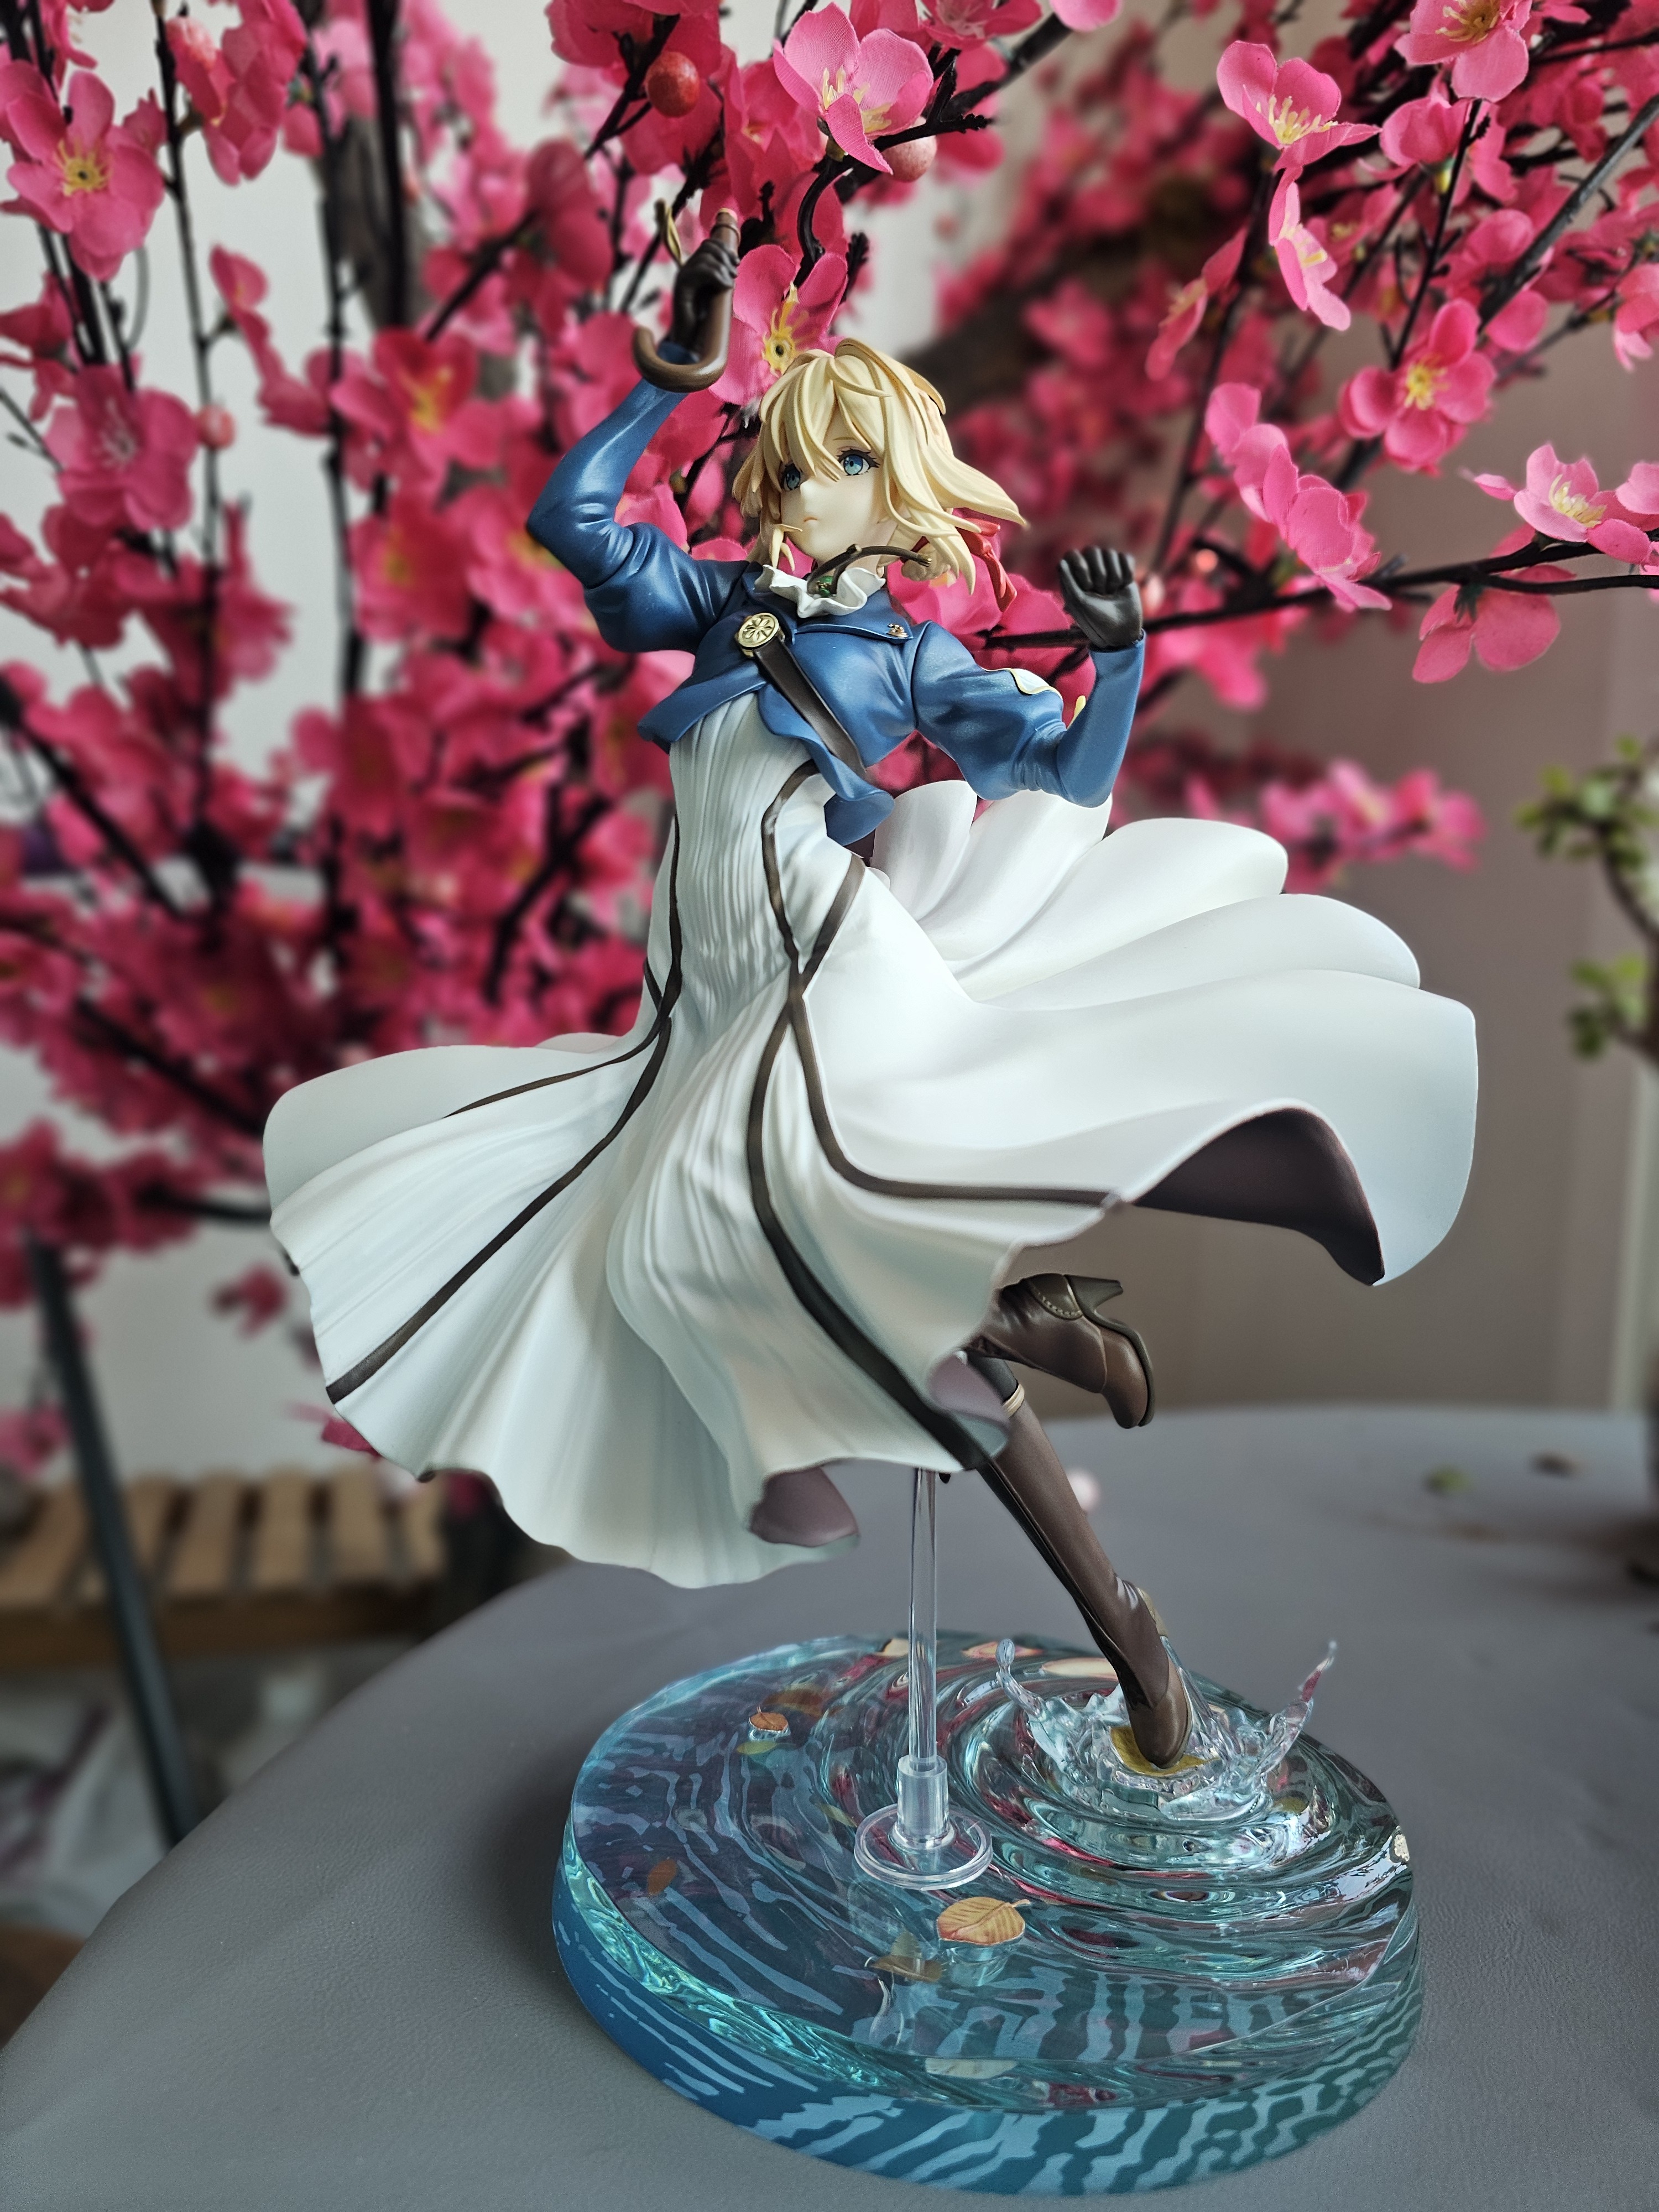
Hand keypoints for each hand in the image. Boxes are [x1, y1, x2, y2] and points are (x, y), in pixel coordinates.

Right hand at [669, 233, 738, 355]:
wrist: (690, 337)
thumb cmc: (705, 318)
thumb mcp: (717, 292)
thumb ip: (722, 277)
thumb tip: (735, 265)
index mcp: (695, 267)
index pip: (708, 244)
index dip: (724, 248)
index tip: (737, 262)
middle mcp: (687, 268)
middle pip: (707, 247)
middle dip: (725, 257)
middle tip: (735, 274)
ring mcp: (683, 276)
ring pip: (704, 257)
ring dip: (722, 268)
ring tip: (730, 282)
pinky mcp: (682, 286)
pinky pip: (700, 271)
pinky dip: (716, 276)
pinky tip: (726, 287)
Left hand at [1058, 546, 1142, 652]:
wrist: (1122, 630)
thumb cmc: (1096, 619)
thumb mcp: (1078, 602)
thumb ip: (1068, 581)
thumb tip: (1062, 561)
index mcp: (1075, 577)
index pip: (1073, 554)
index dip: (1081, 568)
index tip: (1087, 587)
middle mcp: (1090, 569)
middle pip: (1093, 550)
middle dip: (1099, 574)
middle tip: (1102, 593)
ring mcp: (1108, 568)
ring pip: (1110, 553)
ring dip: (1114, 576)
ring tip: (1113, 592)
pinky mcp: (1125, 570)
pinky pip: (1125, 557)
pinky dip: (1126, 573)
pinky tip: (1124, 586)